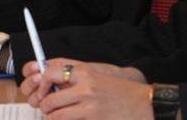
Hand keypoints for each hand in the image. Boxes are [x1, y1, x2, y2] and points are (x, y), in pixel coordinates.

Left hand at [20, 59, 151, 118]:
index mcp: (85, 71)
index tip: (42, 89)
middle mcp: (85, 86)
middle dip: (44, 104)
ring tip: (54, 116)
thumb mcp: (99, 77)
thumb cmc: (122, 91)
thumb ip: (78, 78)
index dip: (41, 82)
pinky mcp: (92, 118)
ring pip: (55, 112)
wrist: (145, 104)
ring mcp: (88, 104)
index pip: (50, 71)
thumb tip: (53, 84)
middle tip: (46, 108)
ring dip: (51, 116)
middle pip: (49, 95)